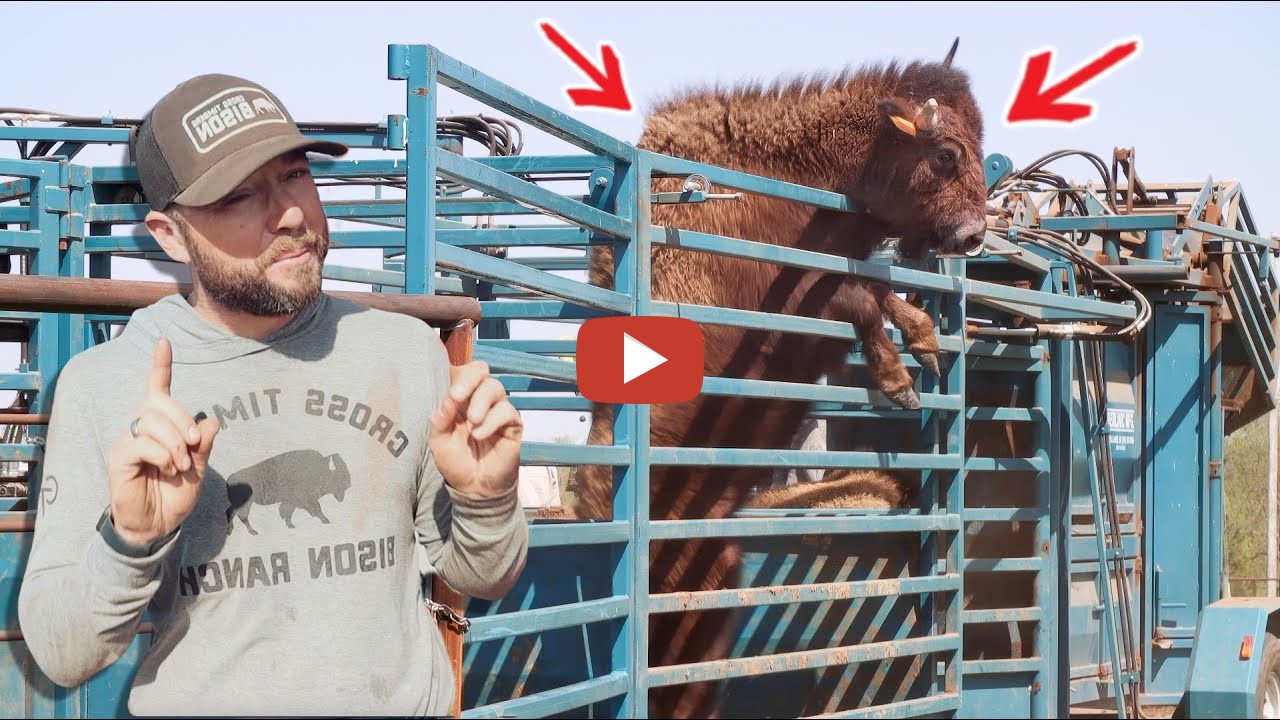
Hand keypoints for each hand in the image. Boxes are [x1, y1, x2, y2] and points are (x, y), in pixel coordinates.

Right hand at [106, 339, 219, 546]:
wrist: (158, 524)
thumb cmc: (175, 494)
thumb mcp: (198, 467)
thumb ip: (203, 445)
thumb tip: (210, 420)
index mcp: (159, 426)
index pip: (157, 389)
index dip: (160, 365)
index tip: (164, 342)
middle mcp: (140, 428)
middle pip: (157, 403)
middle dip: (181, 419)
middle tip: (193, 444)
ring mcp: (128, 442)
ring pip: (151, 422)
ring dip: (175, 443)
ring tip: (181, 465)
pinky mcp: (119, 458)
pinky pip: (143, 443)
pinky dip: (163, 454)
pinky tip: (168, 468)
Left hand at [429, 360, 522, 498]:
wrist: (474, 487)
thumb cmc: (456, 462)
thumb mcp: (439, 443)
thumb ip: (440, 421)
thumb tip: (446, 400)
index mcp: (460, 399)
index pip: (462, 371)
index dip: (458, 368)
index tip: (451, 379)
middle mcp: (479, 399)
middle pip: (481, 370)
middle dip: (469, 379)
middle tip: (457, 396)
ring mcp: (497, 410)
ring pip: (495, 387)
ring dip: (480, 402)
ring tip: (472, 423)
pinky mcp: (512, 423)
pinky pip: (506, 411)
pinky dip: (491, 421)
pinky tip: (480, 435)